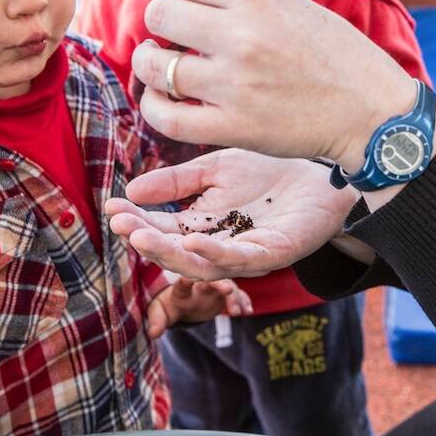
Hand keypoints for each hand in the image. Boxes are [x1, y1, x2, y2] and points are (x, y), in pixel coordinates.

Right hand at [107, 149, 360, 279]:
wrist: (323, 174)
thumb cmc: (269, 173)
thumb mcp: (214, 170)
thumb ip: (177, 182)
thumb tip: (131, 189)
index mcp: (203, 228)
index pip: (162, 229)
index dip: (137, 221)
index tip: (111, 208)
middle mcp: (221, 247)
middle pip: (177, 253)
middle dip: (146, 242)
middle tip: (122, 226)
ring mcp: (247, 254)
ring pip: (202, 264)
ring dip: (171, 253)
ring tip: (144, 237)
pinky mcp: (274, 253)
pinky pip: (240, 259)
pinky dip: (213, 251)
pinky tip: (192, 239)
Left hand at [133, 0, 418, 168]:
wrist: (371, 110)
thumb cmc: (331, 53)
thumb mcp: (290, 1)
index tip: (174, 0)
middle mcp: (242, 33)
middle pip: (158, 14)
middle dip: (158, 23)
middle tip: (173, 36)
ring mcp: (235, 83)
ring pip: (153, 64)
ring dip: (150, 64)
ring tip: (162, 66)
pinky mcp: (233, 126)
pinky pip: (165, 116)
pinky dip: (154, 107)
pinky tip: (163, 100)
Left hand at [145, 276, 252, 338]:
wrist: (183, 300)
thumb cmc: (170, 305)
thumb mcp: (160, 313)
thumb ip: (157, 321)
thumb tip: (153, 333)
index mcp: (181, 288)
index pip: (182, 284)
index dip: (185, 282)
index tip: (188, 280)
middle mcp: (200, 285)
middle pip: (210, 281)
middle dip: (219, 283)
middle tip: (228, 290)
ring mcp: (214, 289)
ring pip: (228, 288)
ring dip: (234, 298)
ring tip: (239, 312)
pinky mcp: (225, 295)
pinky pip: (237, 296)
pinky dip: (243, 302)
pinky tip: (248, 311)